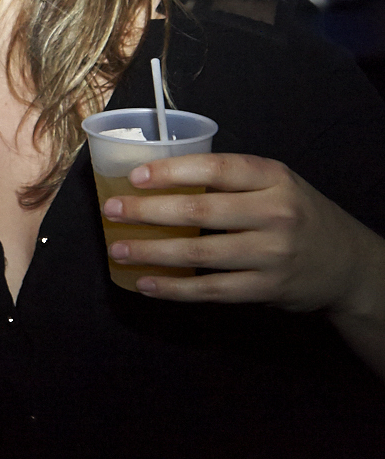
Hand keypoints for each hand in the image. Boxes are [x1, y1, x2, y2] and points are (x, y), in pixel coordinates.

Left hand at [102, 152, 380, 313]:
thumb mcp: (275, 183)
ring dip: (152, 252)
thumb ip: (231, 178)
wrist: (347, 264)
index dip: (172, 172)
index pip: (216, 168)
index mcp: (273, 177)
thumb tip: (159, 176)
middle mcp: (276, 213)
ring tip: (118, 248)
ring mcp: (272, 254)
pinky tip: (145, 283)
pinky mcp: (267, 288)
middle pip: (200, 211)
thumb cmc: (296, 214)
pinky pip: (211, 290)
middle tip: (112, 211)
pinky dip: (174, 288)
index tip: (134, 177)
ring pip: (199, 254)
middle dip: (148, 211)